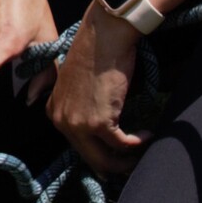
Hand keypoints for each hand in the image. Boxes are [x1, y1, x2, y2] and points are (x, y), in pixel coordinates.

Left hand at [46, 3, 149, 177]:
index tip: (115, 157)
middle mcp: (61, 121)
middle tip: (131, 165)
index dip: (98, 155)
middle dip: (112, 166)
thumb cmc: (97, 52)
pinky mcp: (99, 122)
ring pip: (105, 159)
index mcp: (54, 111)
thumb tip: (107, 131)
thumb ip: (84, 106)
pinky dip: (137, 143)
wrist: (104, 36)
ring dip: (127, 160)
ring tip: (142, 150)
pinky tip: (147, 134)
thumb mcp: (78, 83)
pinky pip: (122, 145)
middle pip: (89, 158)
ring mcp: (78, 124)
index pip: (76, 145)